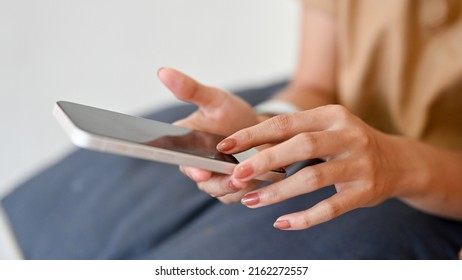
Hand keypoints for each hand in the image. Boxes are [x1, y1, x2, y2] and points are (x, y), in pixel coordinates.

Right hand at [157, 67, 260, 201]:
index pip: (182, 160)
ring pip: (220, 192)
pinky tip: (258, 180)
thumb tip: (163, 72)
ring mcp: (214, 179)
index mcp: (187, 146)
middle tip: (236, 178)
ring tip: (249, 178)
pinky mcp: (231, 188)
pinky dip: (246, 190)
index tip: (200, 170)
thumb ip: (191, 90)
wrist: (259, 129)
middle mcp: (197, 165)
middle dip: (219, 182)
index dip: (190, 168)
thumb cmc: (232, 114)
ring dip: (234, 187)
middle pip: (203, 182)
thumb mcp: (214, 99)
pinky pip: (235, 195)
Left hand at [218, 104, 414, 228]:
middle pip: (301, 145)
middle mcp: (348, 136)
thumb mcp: (327, 130)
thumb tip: (248, 152)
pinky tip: (282, 222)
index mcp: (332, 115)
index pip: (286, 122)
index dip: (254, 134)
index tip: (226, 146)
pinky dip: (304, 217)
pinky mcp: (366, 191)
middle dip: (264, 161)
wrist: (398, 162)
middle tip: (236, 175)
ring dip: (278, 192)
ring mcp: (359, 164)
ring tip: (250, 200)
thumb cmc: (348, 144)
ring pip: (313, 178)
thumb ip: (294, 136)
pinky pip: (331, 208)